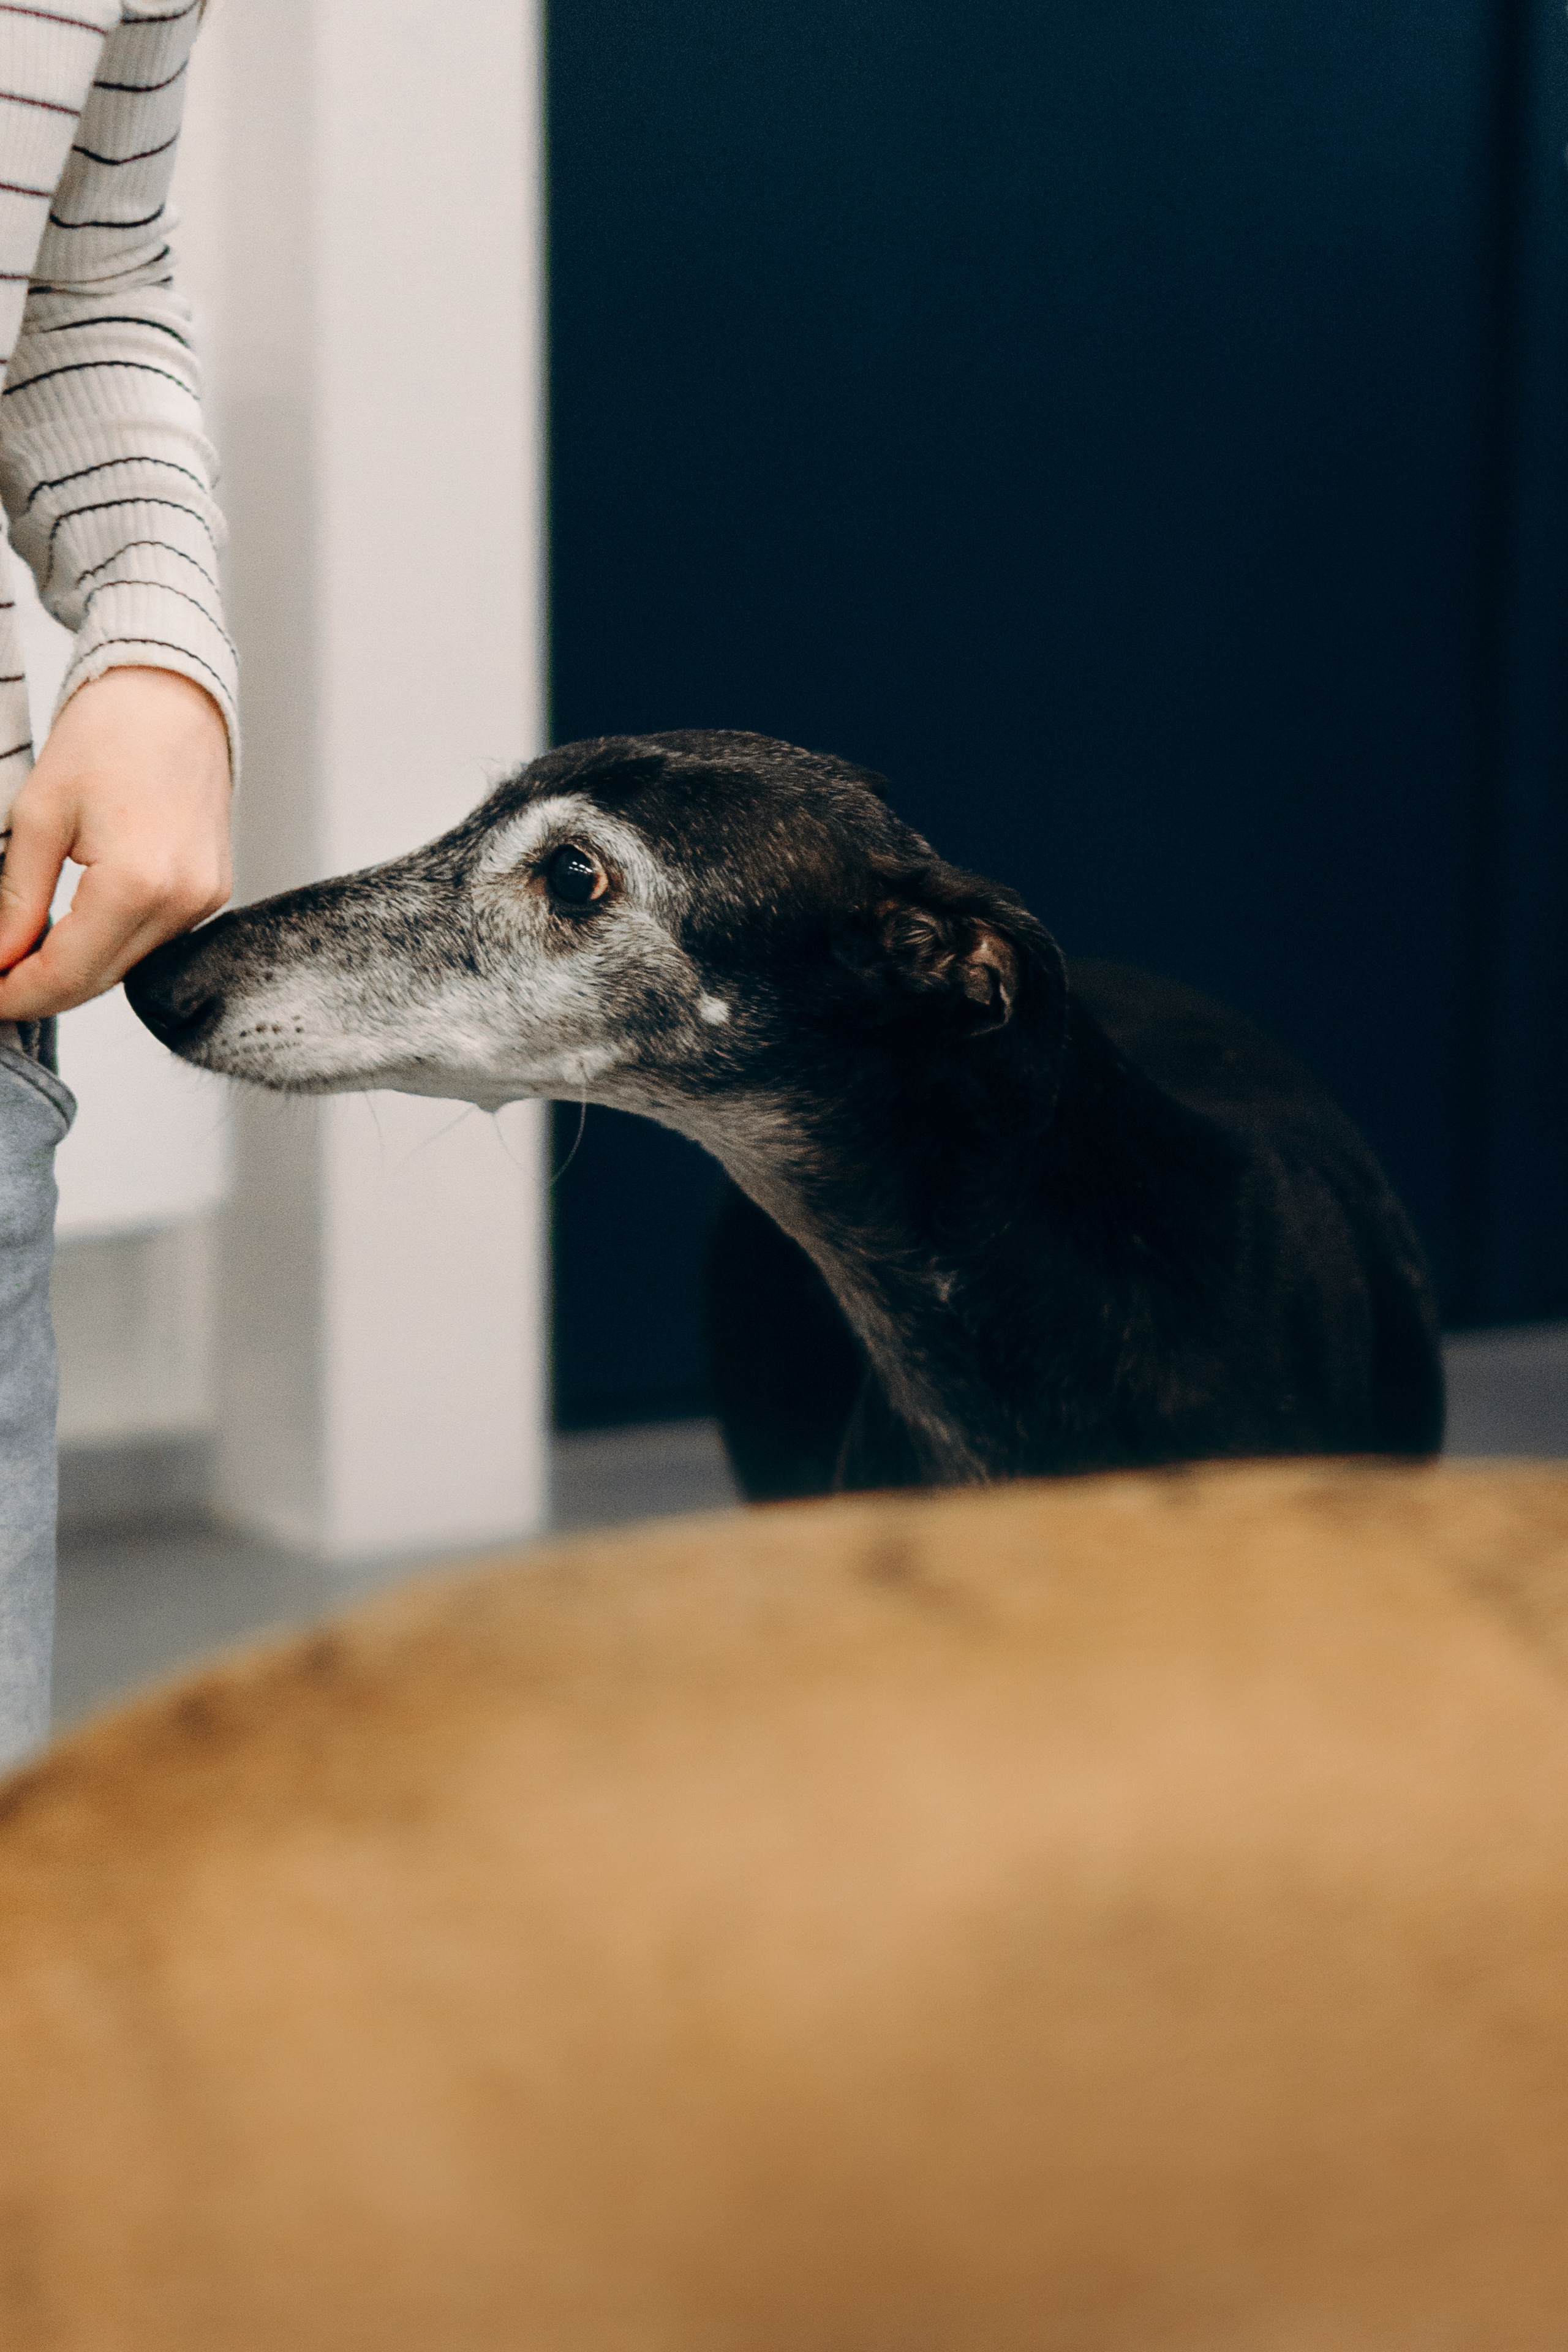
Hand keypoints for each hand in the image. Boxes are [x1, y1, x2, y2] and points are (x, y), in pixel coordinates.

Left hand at [0, 667, 232, 1019]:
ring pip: (125, 968)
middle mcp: (182, 902)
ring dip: (73, 972)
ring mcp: (203, 901)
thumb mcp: (38, 814)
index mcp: (137, 882)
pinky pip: (151, 942)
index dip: (15, 995)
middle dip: (39, 992)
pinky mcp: (211, 893)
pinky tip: (72, 934)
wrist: (173, 696)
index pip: (68, 973)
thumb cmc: (108, 735)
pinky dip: (107, 947)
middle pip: (99, 981)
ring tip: (23, 959)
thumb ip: (16, 898)